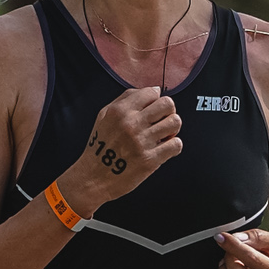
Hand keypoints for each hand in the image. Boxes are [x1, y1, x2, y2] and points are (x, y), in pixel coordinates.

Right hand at [64, 86, 182, 210]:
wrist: (93, 178)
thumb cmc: (100, 147)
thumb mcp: (104, 116)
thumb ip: (126, 99)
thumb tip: (154, 90)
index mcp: (120, 110)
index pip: (152, 92)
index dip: (156, 101)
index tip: (152, 111)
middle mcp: (131, 123)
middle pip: (168, 104)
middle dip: (168, 112)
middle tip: (161, 122)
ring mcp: (141, 142)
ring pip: (175, 122)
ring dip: (172, 129)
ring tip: (163, 136)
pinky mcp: (150, 160)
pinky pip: (176, 144)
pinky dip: (173, 146)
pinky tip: (163, 149)